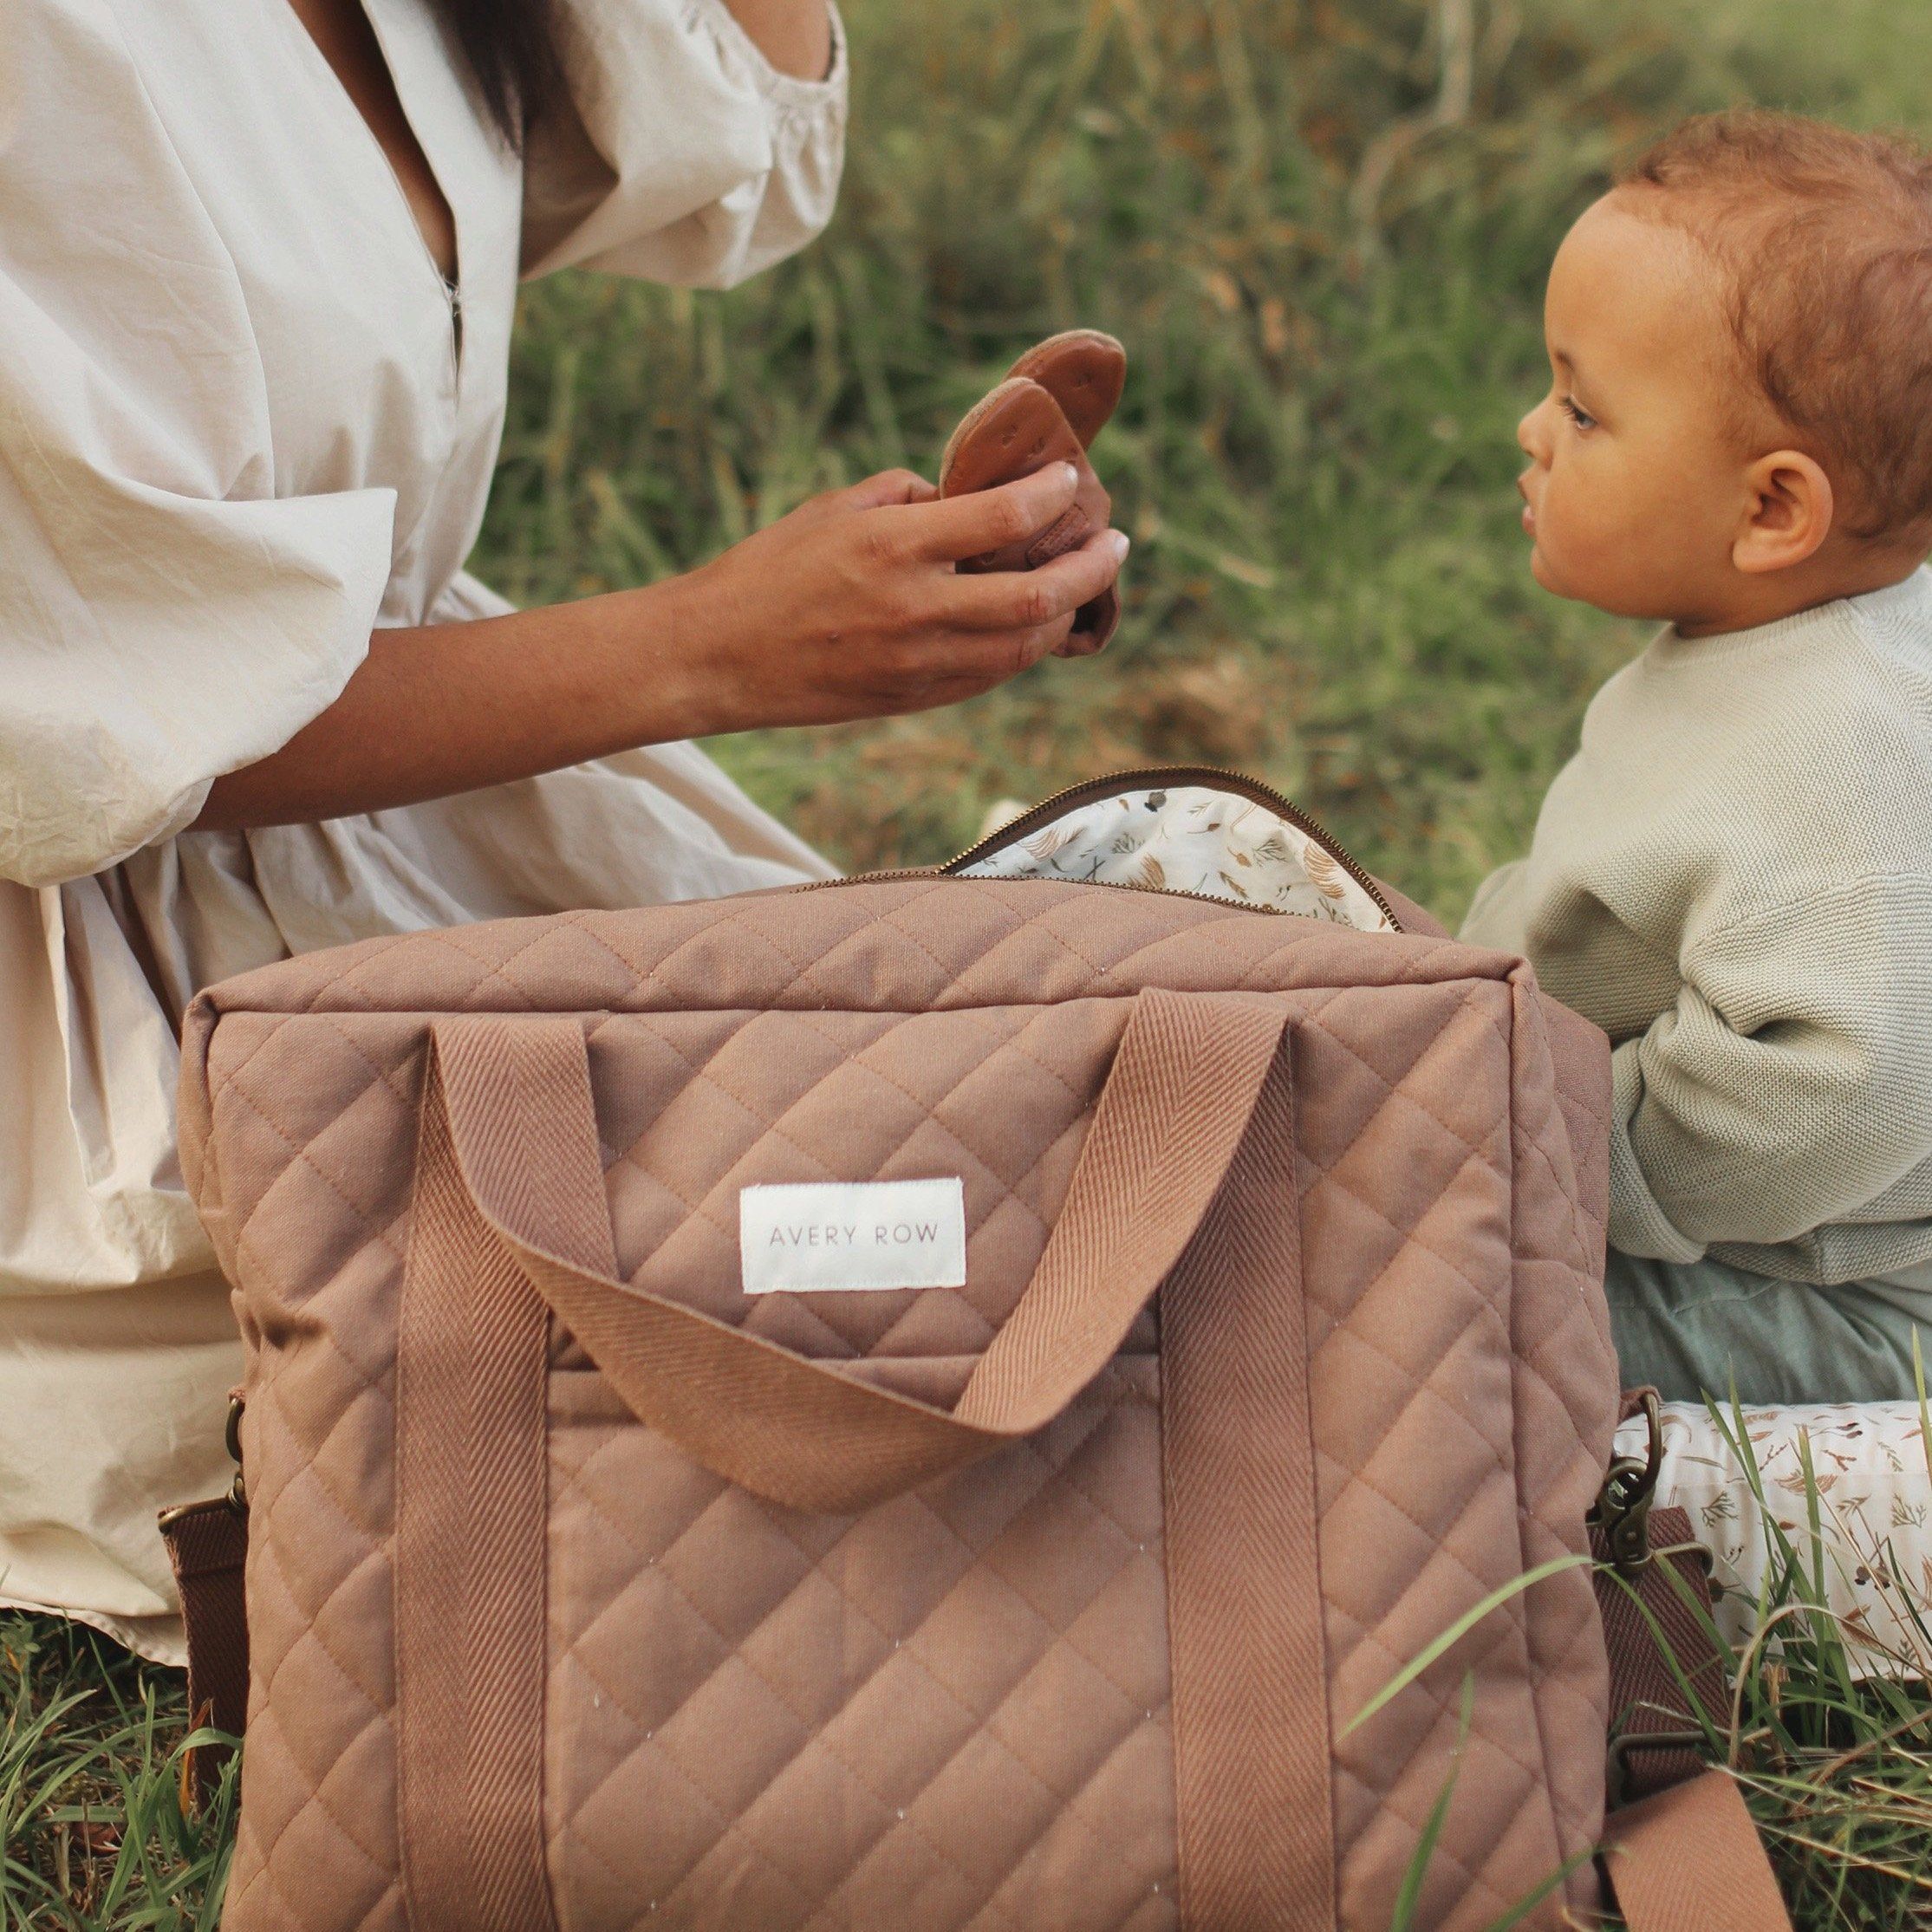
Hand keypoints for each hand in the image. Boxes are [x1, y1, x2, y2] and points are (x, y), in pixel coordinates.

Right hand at [675, 464, 1129, 733]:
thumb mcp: (833, 508)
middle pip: (1035, 597)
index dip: (1051, 498)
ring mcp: (916, 663)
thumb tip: (963, 498)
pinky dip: (1021, 650)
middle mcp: (914, 608)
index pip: (1002, 518)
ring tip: (1081, 588)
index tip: (1071, 482)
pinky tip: (1032, 627)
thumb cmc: (766, 571)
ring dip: (1063, 618)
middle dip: (1088, 570)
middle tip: (1115, 546)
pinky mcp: (910, 700)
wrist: (714, 657)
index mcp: (892, 545)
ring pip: (1022, 648)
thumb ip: (906, 496)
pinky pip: (988, 676)